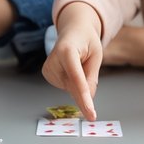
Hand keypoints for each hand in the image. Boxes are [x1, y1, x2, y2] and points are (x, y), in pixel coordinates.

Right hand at [41, 3, 103, 119]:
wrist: (73, 30)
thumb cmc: (86, 40)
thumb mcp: (96, 55)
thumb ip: (91, 77)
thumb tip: (87, 98)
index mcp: (67, 50)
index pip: (76, 78)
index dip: (84, 97)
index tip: (90, 113)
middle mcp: (53, 59)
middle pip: (72, 87)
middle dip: (84, 97)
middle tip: (92, 109)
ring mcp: (48, 67)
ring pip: (69, 89)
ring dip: (79, 83)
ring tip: (79, 63)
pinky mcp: (46, 73)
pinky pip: (65, 87)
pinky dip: (72, 83)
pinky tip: (72, 69)